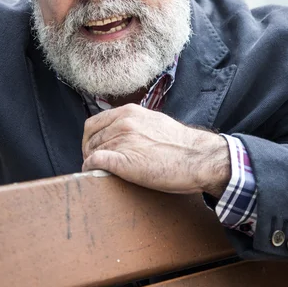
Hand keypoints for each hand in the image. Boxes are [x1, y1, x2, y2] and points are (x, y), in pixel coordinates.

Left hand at [82, 104, 230, 196]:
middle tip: (95, 164)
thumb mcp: (154, 121)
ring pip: (92, 151)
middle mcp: (123, 122)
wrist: (197, 158)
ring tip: (99, 171)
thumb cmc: (180, 144)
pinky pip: (95, 162)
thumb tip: (122, 132)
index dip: (91, 138)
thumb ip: (135, 123)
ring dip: (92, 162)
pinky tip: (94, 174)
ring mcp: (122, 140)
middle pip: (91, 138)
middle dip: (90, 152)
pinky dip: (90, 169)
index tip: (94, 148)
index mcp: (129, 112)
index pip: (94, 123)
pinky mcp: (123, 160)